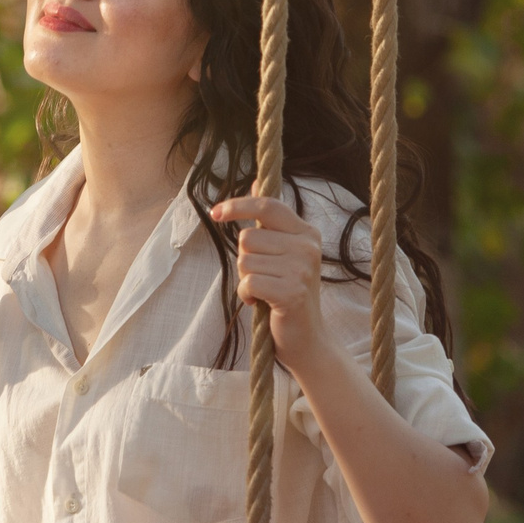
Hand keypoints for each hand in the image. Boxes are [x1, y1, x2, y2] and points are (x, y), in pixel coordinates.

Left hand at [210, 195, 337, 378]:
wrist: (307, 339)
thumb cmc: (287, 293)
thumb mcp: (282, 252)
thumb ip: (270, 221)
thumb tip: (255, 183)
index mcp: (307, 233)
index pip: (267, 205)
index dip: (238, 205)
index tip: (215, 213)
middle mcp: (308, 247)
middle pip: (248, 237)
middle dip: (245, 259)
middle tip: (263, 277)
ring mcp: (302, 269)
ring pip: (245, 260)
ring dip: (246, 279)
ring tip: (264, 291)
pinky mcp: (292, 292)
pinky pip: (248, 282)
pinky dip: (246, 295)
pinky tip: (260, 304)